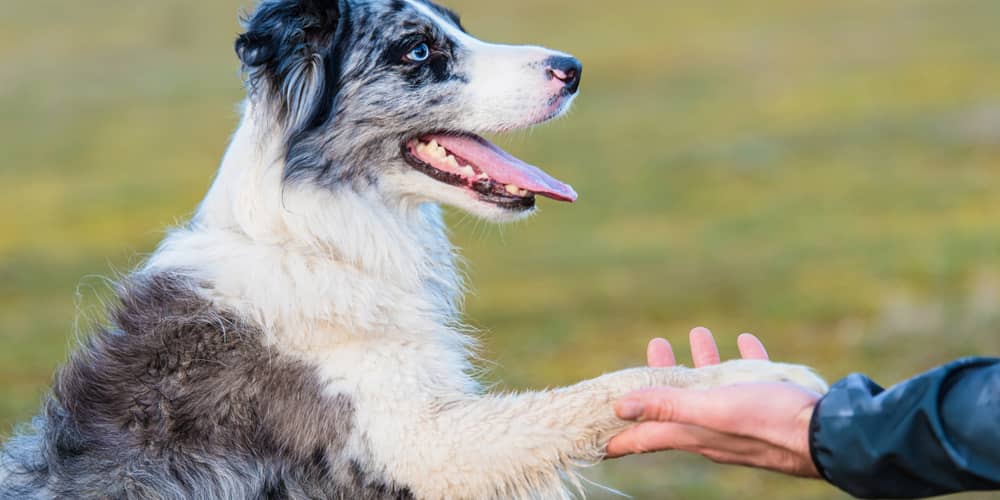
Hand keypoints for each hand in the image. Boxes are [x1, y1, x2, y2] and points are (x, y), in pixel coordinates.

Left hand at [606, 328, 821, 477]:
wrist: (828, 431)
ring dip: (703, 358)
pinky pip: (752, 374)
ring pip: (715, 383)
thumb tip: (620, 407)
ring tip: (698, 333)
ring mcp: (742, 412)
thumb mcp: (711, 410)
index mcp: (694, 431)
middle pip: (676, 402)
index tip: (593, 436)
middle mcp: (713, 424)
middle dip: (661, 378)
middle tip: (654, 346)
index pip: (645, 436)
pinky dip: (744, 357)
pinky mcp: (770, 399)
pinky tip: (743, 340)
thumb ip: (667, 407)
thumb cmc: (768, 420)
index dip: (618, 437)